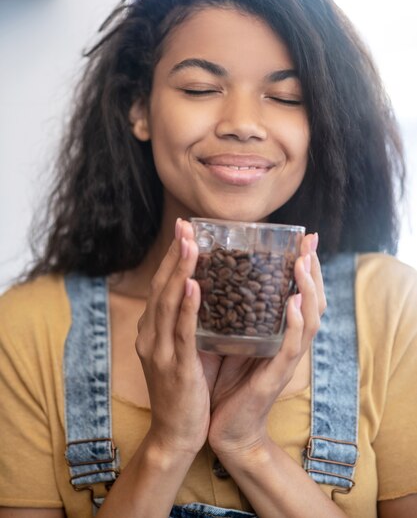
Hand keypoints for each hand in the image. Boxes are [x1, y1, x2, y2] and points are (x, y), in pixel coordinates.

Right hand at [135, 219, 219, 456]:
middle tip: (186, 227)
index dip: (173, 257)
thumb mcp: (184, 351)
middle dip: (175, 255)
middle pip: (162, 287)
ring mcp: (159, 351)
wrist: (175, 435)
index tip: (185, 231)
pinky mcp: (174, 367)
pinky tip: (195, 285)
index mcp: (154, 330)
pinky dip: (187, 307)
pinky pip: (181, 332)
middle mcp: (151, 335)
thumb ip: (191, 324)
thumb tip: (213, 295)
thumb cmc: (185, 391)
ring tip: (192, 245)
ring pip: (169, 303)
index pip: (163, 286)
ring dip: (180, 271)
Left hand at [207, 233, 325, 457]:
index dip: (304, 267)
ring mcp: (285, 361)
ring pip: (309, 320)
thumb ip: (232, 314)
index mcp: (277, 333)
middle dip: (312, 270)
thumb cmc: (227, 382)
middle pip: (312, 301)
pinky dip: (294, 325)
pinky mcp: (275, 378)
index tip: (303, 237)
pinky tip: (291, 304)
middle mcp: (287, 344)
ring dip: (307, 290)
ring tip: (303, 263)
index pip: (298, 294)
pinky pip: (290, 349)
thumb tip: (214, 277)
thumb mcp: (231, 340)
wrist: (225, 430)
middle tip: (310, 242)